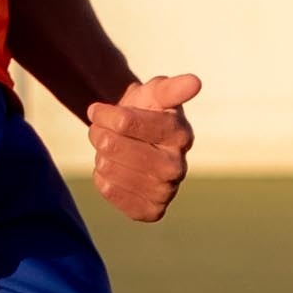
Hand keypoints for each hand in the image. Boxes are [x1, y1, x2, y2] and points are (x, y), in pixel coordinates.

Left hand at [86, 73, 196, 221]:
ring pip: (109, 170)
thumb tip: (194, 82)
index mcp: (180, 134)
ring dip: (100, 156)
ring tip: (109, 149)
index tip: (97, 110)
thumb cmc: (147, 111)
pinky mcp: (152, 210)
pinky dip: (104, 179)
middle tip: (101, 130)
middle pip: (114, 147)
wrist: (137, 139)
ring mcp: (166, 191)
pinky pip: (111, 192)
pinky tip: (115, 171)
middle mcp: (178, 166)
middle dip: (100, 135)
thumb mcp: (156, 92)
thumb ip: (171, 88)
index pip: (125, 122)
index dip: (105, 115)